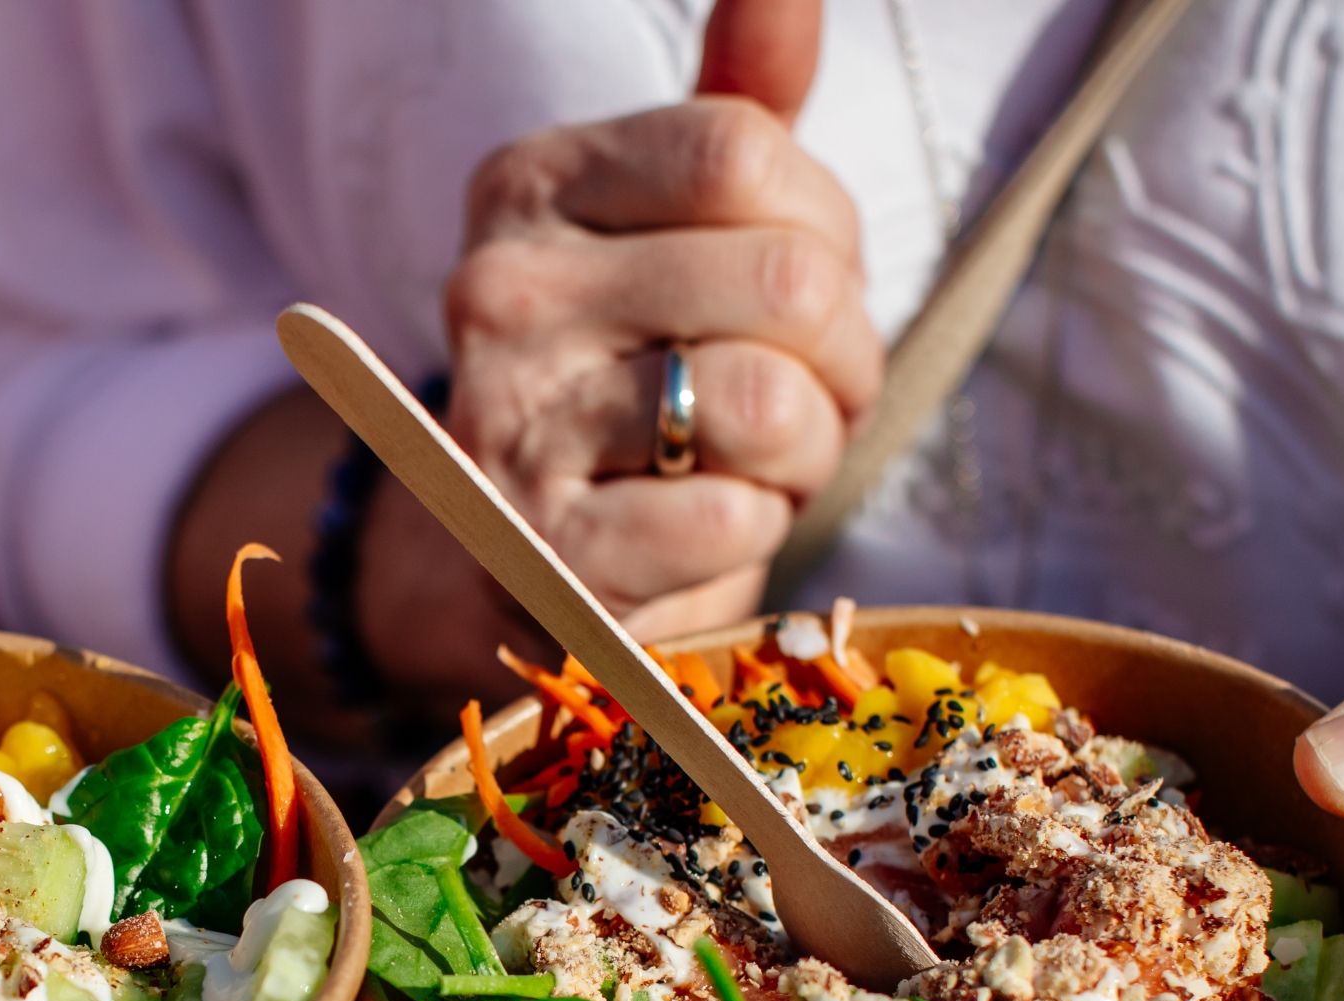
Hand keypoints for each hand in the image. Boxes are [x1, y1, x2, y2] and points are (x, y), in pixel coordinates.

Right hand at [372, 0, 872, 704]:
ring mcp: (508, 426)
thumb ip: (738, 101)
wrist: (529, 556)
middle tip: (805, 393)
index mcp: (528, 184)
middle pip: (788, 280)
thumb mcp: (676, 224)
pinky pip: (731, 521)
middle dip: (843, 354)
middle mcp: (499, 293)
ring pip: (769, 407)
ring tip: (759, 462)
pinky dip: (754, 531)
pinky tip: (704, 525)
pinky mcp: (541, 556)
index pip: (743, 153)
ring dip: (809, 451)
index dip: (826, 228)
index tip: (805, 286)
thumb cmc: (639, 370)